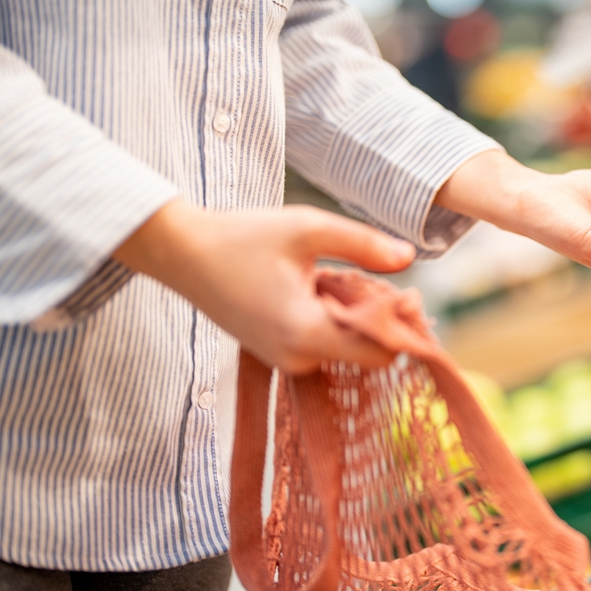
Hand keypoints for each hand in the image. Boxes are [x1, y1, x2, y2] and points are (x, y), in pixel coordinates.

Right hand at [113, 200, 413, 372]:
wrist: (182, 253)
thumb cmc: (243, 238)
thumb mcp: (308, 228)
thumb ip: (363, 244)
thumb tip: (408, 256)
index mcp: (305, 332)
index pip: (380, 353)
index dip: (401, 327)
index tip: (408, 294)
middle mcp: (296, 359)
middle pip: (367, 353)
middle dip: (380, 320)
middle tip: (373, 277)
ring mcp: (284, 361)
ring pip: (346, 349)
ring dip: (354, 318)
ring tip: (334, 277)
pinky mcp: (277, 355)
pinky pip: (324, 346)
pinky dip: (333, 321)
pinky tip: (318, 288)